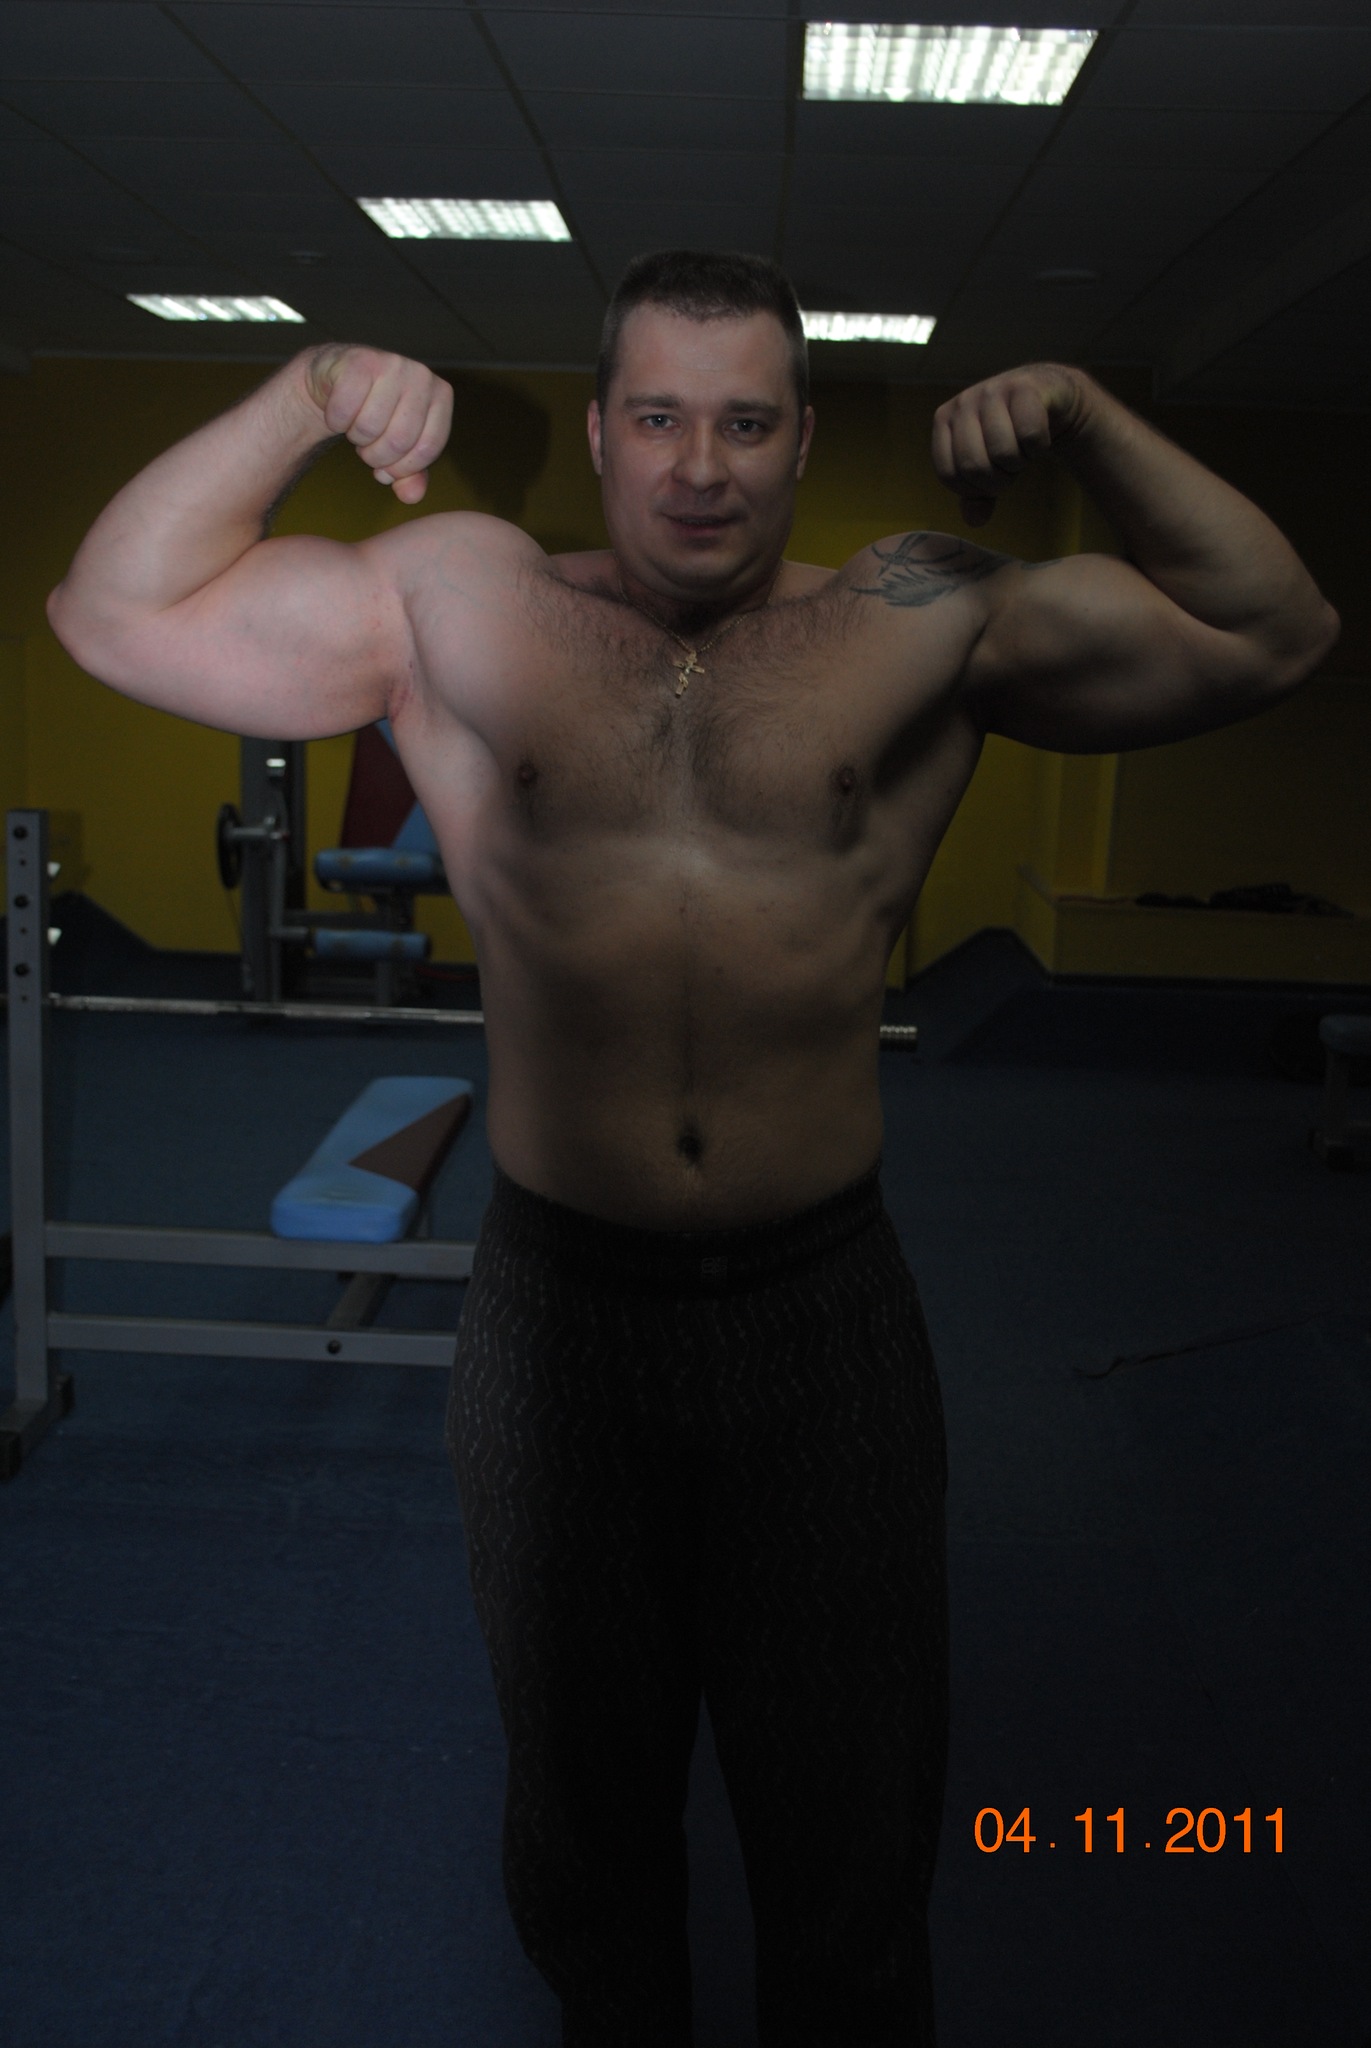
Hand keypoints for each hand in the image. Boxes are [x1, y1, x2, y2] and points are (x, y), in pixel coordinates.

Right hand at [303, 345, 452, 503]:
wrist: (338, 381)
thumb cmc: (376, 415)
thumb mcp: (399, 450)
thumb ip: (410, 476)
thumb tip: (411, 496)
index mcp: (441, 396)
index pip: (428, 449)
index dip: (402, 469)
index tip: (387, 467)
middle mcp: (421, 375)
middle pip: (398, 441)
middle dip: (375, 456)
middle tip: (367, 446)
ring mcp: (391, 364)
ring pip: (369, 427)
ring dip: (355, 437)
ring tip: (356, 424)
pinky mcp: (358, 361)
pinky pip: (344, 411)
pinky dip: (335, 420)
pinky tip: (339, 411)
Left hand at [932, 364, 1090, 527]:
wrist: (1047, 396)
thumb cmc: (1009, 434)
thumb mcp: (987, 466)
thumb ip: (975, 496)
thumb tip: (974, 520)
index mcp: (944, 420)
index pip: (949, 475)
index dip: (973, 489)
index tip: (989, 478)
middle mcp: (963, 402)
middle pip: (974, 467)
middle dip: (998, 479)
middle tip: (1009, 466)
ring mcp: (992, 391)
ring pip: (1003, 452)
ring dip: (1020, 461)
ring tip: (1022, 449)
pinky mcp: (1023, 387)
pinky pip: (1030, 435)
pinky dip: (1039, 445)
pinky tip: (1038, 434)